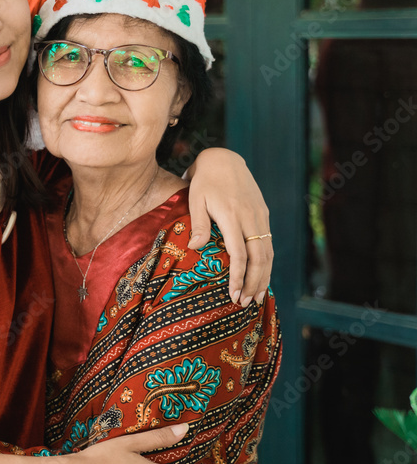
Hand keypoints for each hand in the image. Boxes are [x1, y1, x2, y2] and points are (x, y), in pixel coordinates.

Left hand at [185, 148, 272, 306]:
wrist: (224, 159)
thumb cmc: (204, 181)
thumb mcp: (195, 198)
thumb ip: (199, 223)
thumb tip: (197, 247)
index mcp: (232, 216)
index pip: (239, 253)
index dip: (238, 277)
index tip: (234, 294)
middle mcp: (250, 218)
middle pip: (259, 258)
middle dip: (253, 283)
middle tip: (245, 303)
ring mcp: (260, 217)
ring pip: (268, 253)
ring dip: (263, 276)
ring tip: (255, 296)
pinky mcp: (263, 215)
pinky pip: (268, 244)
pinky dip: (266, 263)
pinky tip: (261, 275)